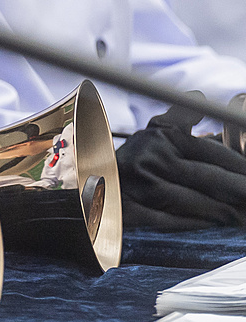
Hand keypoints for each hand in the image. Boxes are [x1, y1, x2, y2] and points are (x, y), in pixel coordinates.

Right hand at [117, 103, 245, 230]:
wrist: (91, 184)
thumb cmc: (133, 160)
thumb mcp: (153, 134)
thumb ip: (180, 118)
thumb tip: (199, 95)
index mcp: (160, 137)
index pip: (213, 153)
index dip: (240, 168)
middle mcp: (150, 158)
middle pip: (210, 179)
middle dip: (241, 192)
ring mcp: (140, 187)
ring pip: (197, 204)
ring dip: (226, 214)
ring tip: (242, 216)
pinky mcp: (132, 212)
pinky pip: (174, 223)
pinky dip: (197, 225)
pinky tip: (213, 225)